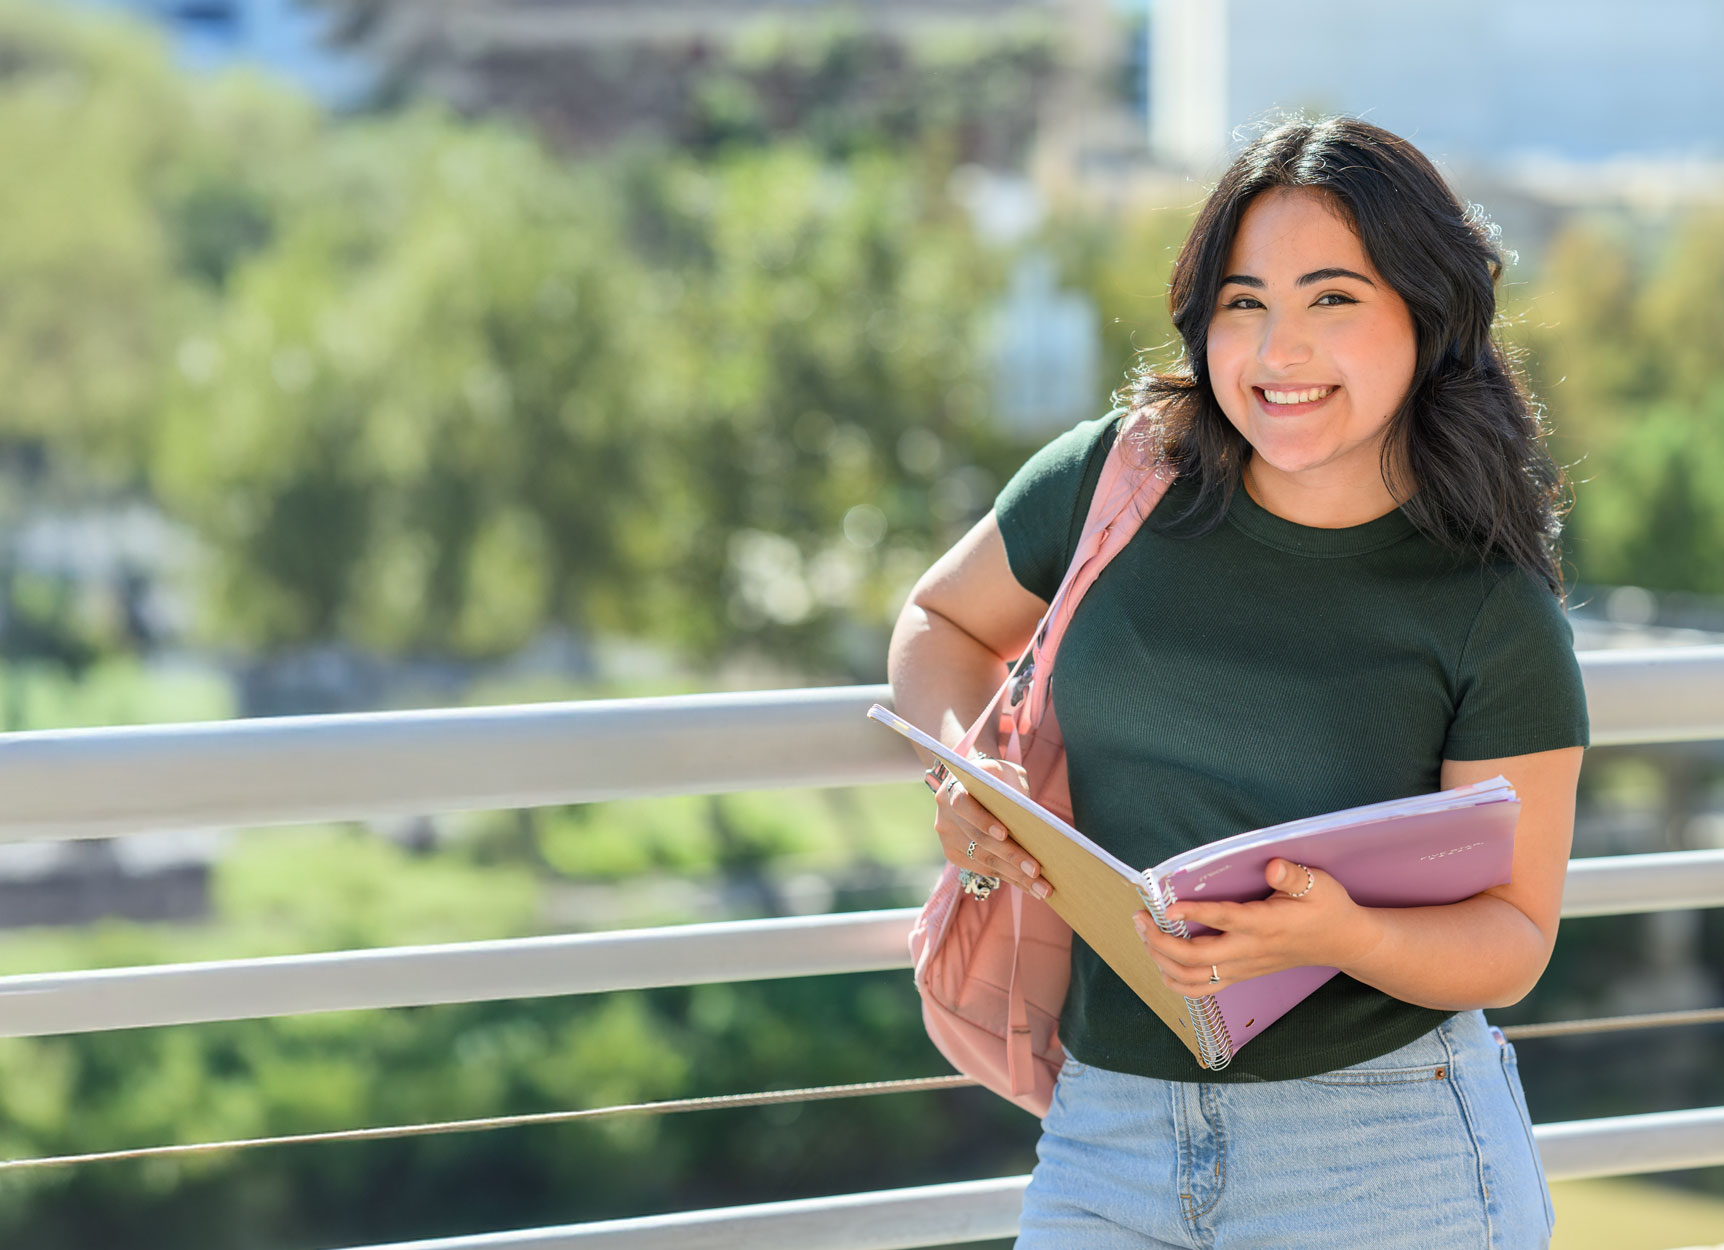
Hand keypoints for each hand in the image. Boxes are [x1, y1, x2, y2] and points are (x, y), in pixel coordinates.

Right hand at [931, 756, 1051, 898]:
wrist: (975, 782)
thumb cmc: (998, 776)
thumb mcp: (1008, 772)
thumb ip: (1017, 789)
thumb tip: (1035, 823)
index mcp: (955, 786)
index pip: (963, 804)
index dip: (982, 820)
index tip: (1004, 833)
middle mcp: (946, 813)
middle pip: (978, 839)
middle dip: (1011, 856)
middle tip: (1037, 872)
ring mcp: (948, 835)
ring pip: (983, 858)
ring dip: (1014, 874)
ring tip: (1041, 887)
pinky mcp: (953, 853)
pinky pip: (982, 868)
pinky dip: (1008, 877)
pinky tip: (1029, 885)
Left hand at [1132, 858, 1379, 995]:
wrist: (1342, 943)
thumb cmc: (1327, 908)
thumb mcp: (1319, 885)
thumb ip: (1293, 876)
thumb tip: (1272, 866)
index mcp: (1265, 925)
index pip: (1223, 920)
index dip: (1193, 914)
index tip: (1166, 907)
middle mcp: (1249, 951)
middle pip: (1196, 958)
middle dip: (1160, 941)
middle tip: (1139, 918)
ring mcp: (1243, 968)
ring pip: (1193, 978)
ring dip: (1162, 960)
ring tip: (1144, 935)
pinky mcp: (1240, 975)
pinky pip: (1202, 989)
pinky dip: (1176, 980)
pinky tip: (1160, 961)